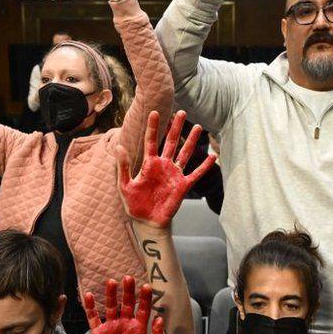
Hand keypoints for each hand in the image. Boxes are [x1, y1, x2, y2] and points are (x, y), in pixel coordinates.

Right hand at [85, 276, 163, 333]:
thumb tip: (160, 319)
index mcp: (138, 327)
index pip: (143, 309)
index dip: (145, 298)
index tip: (146, 286)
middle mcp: (125, 323)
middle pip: (127, 303)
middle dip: (128, 291)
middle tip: (128, 278)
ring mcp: (111, 326)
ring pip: (111, 307)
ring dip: (111, 295)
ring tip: (111, 282)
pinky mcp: (98, 332)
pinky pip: (93, 317)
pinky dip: (90, 307)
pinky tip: (89, 295)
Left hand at [117, 110, 216, 228]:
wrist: (147, 222)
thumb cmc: (135, 204)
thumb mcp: (124, 185)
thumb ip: (123, 167)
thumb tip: (119, 147)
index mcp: (149, 164)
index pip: (151, 141)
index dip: (153, 127)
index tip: (154, 112)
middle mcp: (163, 166)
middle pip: (171, 142)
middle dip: (176, 127)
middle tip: (181, 112)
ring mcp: (174, 175)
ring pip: (185, 153)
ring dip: (192, 141)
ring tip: (198, 127)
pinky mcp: (183, 186)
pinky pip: (196, 174)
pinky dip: (204, 165)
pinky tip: (213, 156)